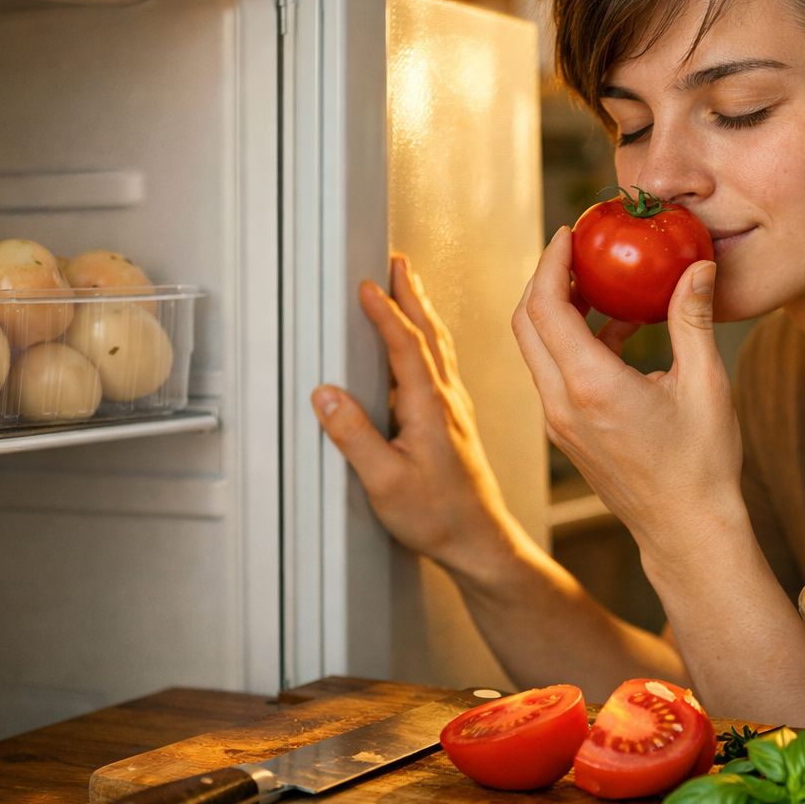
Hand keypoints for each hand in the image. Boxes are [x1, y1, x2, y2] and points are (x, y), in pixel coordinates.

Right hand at [311, 255, 520, 576]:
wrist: (479, 542)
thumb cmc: (437, 518)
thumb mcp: (385, 483)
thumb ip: (355, 437)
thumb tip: (325, 394)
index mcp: (430, 408)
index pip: (406, 347)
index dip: (385, 313)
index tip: (366, 284)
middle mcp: (447, 401)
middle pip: (429, 334)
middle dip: (411, 294)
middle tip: (397, 261)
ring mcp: (454, 410)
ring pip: (438, 347)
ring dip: (422, 311)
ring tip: (408, 284)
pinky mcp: (453, 422)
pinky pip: (441, 366)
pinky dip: (429, 339)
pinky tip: (423, 342)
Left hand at [512, 227, 743, 553]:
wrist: (687, 532)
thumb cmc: (701, 465)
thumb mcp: (705, 384)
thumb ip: (693, 318)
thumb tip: (699, 266)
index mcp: (591, 385)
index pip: (545, 306)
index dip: (550, 261)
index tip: (570, 232)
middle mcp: (563, 403)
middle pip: (526, 322)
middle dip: (545, 278)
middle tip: (578, 251)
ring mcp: (560, 422)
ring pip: (537, 349)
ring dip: (559, 311)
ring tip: (605, 284)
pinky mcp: (568, 434)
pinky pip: (555, 374)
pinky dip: (574, 342)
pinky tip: (620, 332)